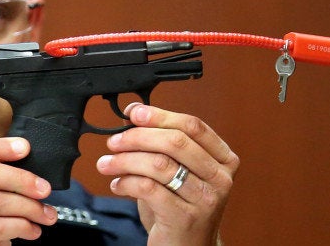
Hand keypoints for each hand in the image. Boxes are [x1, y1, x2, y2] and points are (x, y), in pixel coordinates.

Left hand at [97, 103, 238, 245]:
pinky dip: (126, 182)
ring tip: (107, 163)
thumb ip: (159, 143)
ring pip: (159, 165)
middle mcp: (220, 178)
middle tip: (114, 141)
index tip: (134, 113)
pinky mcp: (185, 217)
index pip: (192, 126)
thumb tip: (134, 113)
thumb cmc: (179, 207)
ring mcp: (205, 199)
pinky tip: (116, 183)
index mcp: (223, 159)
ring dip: (125, 160)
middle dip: (138, 137)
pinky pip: (149, 189)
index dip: (160, 115)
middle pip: (175, 142)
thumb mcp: (176, 172)